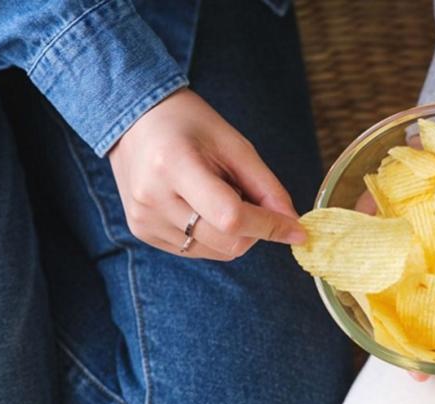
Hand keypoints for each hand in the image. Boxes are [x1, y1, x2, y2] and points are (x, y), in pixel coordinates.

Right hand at [108, 88, 305, 259]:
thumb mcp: (235, 145)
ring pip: (217, 252)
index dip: (270, 227)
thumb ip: (267, 186)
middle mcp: (152, 198)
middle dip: (255, 229)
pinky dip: (214, 236)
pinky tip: (201, 205)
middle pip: (227, 241)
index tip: (298, 231)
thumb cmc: (190, 126)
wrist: (136, 121)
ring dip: (234, 233)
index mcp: (174, 166)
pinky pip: (197, 251)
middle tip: (249, 196)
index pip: (231, 216)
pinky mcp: (143, 233)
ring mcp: (143, 220)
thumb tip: (293, 224)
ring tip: (218, 195)